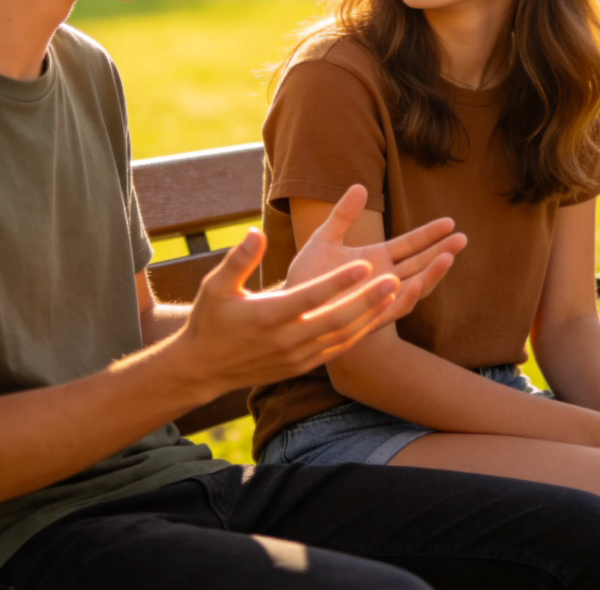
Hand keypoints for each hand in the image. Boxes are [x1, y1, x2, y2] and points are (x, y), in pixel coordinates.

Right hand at [174, 222, 403, 396]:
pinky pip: (338, 348)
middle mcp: (285, 340)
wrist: (204, 367)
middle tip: (393, 278)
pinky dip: (359, 331)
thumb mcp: (216, 286)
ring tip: (394, 291)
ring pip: (342, 336)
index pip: (309, 297)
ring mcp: (296, 356)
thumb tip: (255, 233)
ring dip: (370, 314)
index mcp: (265, 316)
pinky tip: (377, 314)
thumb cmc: (211, 319)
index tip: (364, 264)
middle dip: (367, 299)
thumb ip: (238, 259)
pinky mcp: (302, 365)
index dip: (338, 282)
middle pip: (335, 319)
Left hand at [287, 185, 464, 326]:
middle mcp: (382, 279)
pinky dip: (404, 298)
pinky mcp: (368, 315)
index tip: (450, 222)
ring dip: (430, 274)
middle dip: (441, 252)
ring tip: (447, 258)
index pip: (410, 245)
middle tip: (463, 238)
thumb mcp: (325, 237)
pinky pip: (391, 309)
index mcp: (376, 259)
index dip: (429, 234)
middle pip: (419, 264)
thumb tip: (360, 185)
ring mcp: (377, 297)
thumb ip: (343, 215)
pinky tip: (415, 285)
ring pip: (413, 287)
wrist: (289, 305)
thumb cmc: (307, 275)